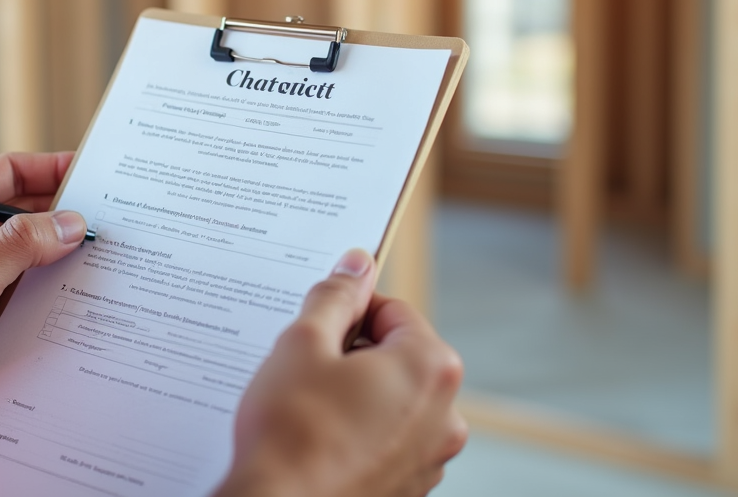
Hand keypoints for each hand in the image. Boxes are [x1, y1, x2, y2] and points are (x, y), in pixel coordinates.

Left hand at [0, 151, 86, 466]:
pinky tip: (82, 302)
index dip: (47, 170)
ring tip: (106, 261)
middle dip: (63, 219)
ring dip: (62, 262)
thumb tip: (69, 223)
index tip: (89, 170)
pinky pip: (27, 299)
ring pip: (30, 261)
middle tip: (111, 220)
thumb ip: (18, 247)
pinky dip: (54, 298)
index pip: (3, 177)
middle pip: (22, 218)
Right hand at [214, 249, 466, 496]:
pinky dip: (357, 434)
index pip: (393, 311)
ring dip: (355, 396)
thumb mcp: (303, 343)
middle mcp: (446, 415)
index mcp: (430, 367)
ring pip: (391, 402)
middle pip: (397, 357)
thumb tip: (356, 263)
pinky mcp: (408, 489)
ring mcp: (430, 458)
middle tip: (305, 369)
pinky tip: (318, 440)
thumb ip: (335, 296)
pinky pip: (386, 442)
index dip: (349, 312)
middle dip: (353, 355)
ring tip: (308, 408)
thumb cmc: (292, 431)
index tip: (316, 328)